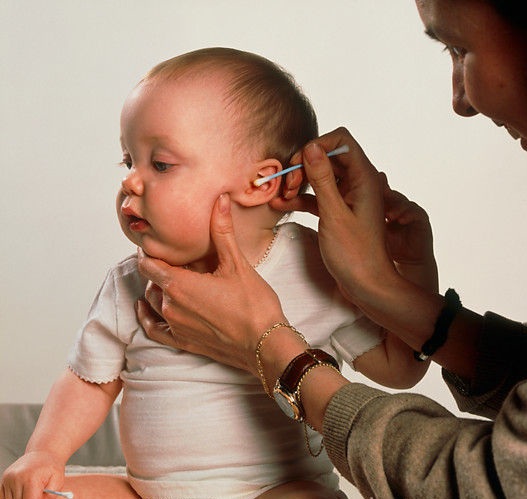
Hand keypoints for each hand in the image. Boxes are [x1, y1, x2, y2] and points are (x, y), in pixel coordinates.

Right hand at [1, 451, 64, 498]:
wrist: (43, 453)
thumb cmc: (51, 466)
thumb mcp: (58, 480)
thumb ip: (50, 496)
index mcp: (31, 479)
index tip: (39, 497)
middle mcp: (17, 478)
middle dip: (29, 498)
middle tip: (36, 492)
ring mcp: (8, 479)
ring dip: (21, 497)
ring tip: (31, 489)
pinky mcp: (4, 479)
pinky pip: (4, 496)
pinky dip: (13, 496)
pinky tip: (22, 490)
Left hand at [137, 193, 287, 375]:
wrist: (264, 344)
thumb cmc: (253, 304)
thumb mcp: (237, 263)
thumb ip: (222, 231)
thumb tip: (220, 200)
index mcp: (179, 284)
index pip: (148, 263)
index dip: (149, 251)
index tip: (156, 242)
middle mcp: (171, 306)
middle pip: (152, 281)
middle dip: (160, 268)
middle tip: (176, 259)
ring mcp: (175, 326)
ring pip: (154, 302)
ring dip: (158, 288)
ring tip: (171, 278)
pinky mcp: (184, 342)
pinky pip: (154, 330)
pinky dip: (147, 317)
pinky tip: (145, 309)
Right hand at [271, 127, 436, 298]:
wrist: (366, 284)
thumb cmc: (355, 254)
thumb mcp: (334, 213)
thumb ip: (322, 179)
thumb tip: (312, 147)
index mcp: (364, 178)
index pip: (342, 141)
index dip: (318, 146)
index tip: (300, 163)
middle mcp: (358, 183)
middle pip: (327, 158)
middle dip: (304, 166)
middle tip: (288, 185)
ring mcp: (348, 198)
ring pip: (320, 177)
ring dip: (300, 183)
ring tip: (283, 197)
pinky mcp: (339, 212)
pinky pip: (318, 196)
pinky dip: (301, 198)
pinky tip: (282, 205)